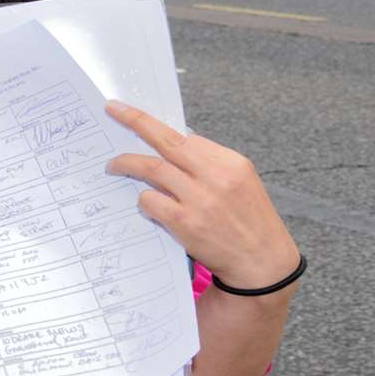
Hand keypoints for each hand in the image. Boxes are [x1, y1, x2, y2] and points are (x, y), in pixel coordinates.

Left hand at [105, 101, 299, 288]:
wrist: (264, 264)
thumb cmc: (250, 221)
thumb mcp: (241, 182)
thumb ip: (209, 164)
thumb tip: (171, 144)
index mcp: (231, 162)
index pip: (185, 136)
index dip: (155, 124)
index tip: (132, 114)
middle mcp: (216, 176)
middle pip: (165, 140)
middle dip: (134, 120)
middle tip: (112, 110)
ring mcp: (199, 199)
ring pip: (150, 168)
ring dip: (125, 163)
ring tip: (113, 165)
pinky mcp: (185, 222)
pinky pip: (149, 200)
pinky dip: (142, 199)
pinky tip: (146, 204)